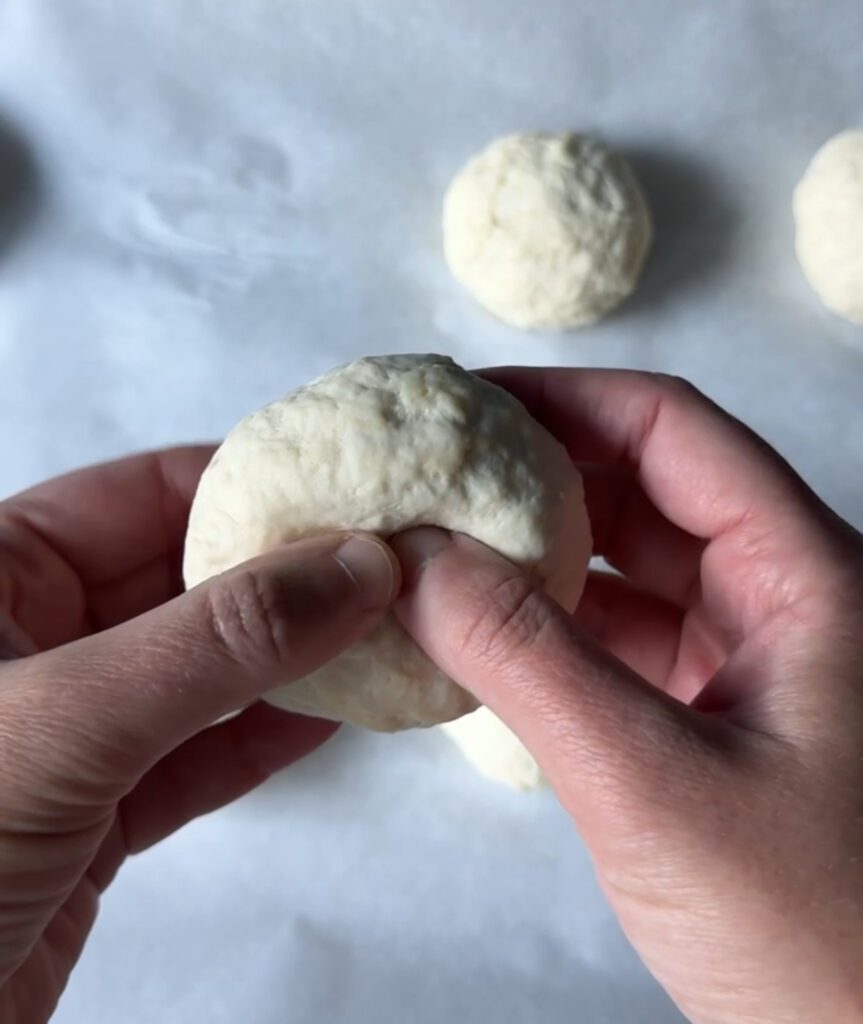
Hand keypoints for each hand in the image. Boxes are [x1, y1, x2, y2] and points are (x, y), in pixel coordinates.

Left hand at [0, 448, 397, 1022]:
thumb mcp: (66, 719)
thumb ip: (215, 642)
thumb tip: (350, 569)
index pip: (141, 494)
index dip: (247, 487)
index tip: (347, 493)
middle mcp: (30, 641)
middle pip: (184, 579)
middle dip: (284, 575)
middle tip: (383, 568)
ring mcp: (68, 730)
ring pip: (202, 670)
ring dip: (291, 657)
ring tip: (379, 633)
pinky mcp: (95, 815)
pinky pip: (199, 755)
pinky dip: (266, 737)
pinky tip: (333, 715)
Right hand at [393, 369, 862, 1023]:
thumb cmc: (817, 938)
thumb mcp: (651, 785)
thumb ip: (527, 661)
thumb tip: (415, 561)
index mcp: (810, 575)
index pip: (673, 431)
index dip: (564, 399)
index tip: (460, 404)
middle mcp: (788, 598)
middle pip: (648, 489)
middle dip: (536, 473)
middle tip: (427, 471)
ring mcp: (754, 660)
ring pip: (631, 566)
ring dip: (536, 552)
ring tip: (433, 541)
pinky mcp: (719, 717)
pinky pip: (624, 639)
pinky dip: (550, 627)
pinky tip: (477, 630)